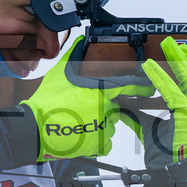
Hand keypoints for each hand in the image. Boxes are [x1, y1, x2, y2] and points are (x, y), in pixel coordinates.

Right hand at [22, 36, 153, 159]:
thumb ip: (74, 56)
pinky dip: (97, 140)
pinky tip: (83, 135)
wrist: (38, 129)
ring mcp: (104, 128)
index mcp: (101, 91)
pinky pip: (105, 143)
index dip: (141, 88)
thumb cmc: (49, 101)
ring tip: (79, 122)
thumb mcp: (60, 73)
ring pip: (108, 126)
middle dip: (104, 109)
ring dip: (99, 124)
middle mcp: (107, 109)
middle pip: (114, 109)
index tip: (148, 90)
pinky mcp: (99, 144)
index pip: (130, 87)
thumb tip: (81, 42)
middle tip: (84, 110)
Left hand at [133, 37, 186, 169]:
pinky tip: (149, 69)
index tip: (181, 53)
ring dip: (179, 60)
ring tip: (168, 46)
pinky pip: (172, 91)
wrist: (168, 173)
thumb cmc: (164, 155)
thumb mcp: (149, 128)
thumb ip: (137, 114)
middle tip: (173, 43)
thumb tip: (120, 104)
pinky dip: (159, 78)